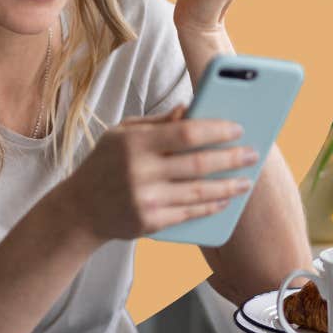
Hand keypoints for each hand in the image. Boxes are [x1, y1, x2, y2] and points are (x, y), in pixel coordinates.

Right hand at [56, 106, 258, 241]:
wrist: (79, 209)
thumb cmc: (104, 164)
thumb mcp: (121, 134)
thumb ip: (155, 123)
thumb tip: (190, 109)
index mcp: (134, 142)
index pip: (187, 132)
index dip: (217, 130)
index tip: (238, 128)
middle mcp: (140, 171)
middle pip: (199, 163)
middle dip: (232, 158)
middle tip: (253, 154)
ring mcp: (146, 199)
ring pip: (200, 191)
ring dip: (229, 186)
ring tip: (247, 180)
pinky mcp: (150, 222)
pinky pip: (190, 213)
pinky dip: (211, 206)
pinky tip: (225, 199)